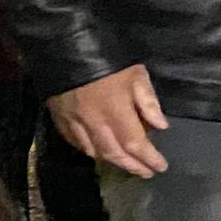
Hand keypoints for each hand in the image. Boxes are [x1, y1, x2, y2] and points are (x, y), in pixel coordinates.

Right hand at [48, 65, 168, 177]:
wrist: (66, 48)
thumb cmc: (108, 59)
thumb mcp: (136, 75)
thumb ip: (148, 102)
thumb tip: (160, 126)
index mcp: (116, 111)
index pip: (135, 143)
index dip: (148, 158)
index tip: (161, 167)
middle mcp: (94, 122)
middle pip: (114, 153)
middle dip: (132, 166)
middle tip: (145, 172)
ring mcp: (74, 122)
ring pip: (94, 151)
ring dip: (112, 160)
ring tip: (126, 164)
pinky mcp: (59, 119)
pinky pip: (75, 143)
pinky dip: (89, 151)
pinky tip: (98, 152)